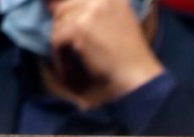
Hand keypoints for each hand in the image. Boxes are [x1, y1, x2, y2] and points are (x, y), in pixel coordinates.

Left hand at [49, 0, 163, 100]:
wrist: (137, 73)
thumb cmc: (129, 53)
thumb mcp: (120, 19)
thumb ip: (97, 9)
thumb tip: (56, 4)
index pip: (74, 0)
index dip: (69, 12)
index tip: (67, 27)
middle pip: (63, 8)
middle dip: (62, 27)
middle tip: (66, 45)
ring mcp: (90, 12)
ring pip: (58, 23)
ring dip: (61, 41)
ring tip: (68, 56)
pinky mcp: (79, 28)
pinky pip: (56, 38)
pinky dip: (59, 55)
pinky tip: (65, 66)